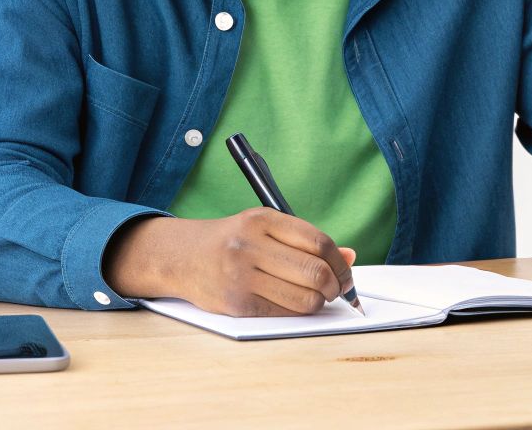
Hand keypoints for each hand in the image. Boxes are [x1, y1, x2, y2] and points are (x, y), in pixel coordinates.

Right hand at [104, 208, 358, 316]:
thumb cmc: (231, 240)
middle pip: (314, 271)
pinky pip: (284, 312)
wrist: (182, 257)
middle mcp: (250, 245)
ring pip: (303, 298)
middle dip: (334, 285)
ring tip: (315, 297)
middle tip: (335, 289)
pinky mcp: (237, 304)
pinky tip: (295, 303)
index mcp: (262, 219)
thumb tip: (350, 256)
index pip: (318, 241)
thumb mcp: (265, 228)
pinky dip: (298, 311)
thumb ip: (305, 240)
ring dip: (318, 302)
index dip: (339, 261)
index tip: (345, 271)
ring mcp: (241, 276)